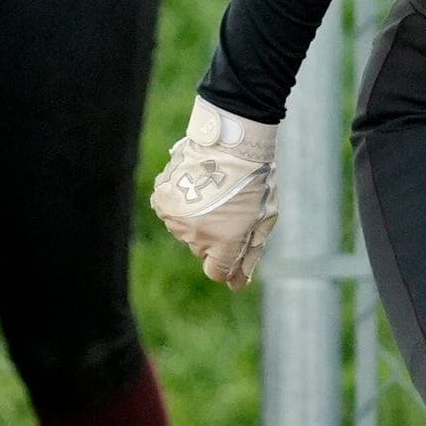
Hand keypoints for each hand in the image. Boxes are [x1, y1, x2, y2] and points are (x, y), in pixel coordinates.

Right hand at [150, 96, 279, 286]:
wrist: (232, 140)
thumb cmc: (254, 180)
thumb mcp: (263, 219)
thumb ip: (248, 255)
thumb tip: (236, 285)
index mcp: (223, 243)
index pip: (216, 272)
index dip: (227, 260)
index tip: (234, 242)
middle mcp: (195, 235)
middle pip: (202, 249)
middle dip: (215, 234)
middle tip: (229, 205)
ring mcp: (175, 217)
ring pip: (186, 231)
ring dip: (197, 218)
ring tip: (213, 192)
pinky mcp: (162, 199)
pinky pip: (171, 212)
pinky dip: (181, 203)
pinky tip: (197, 185)